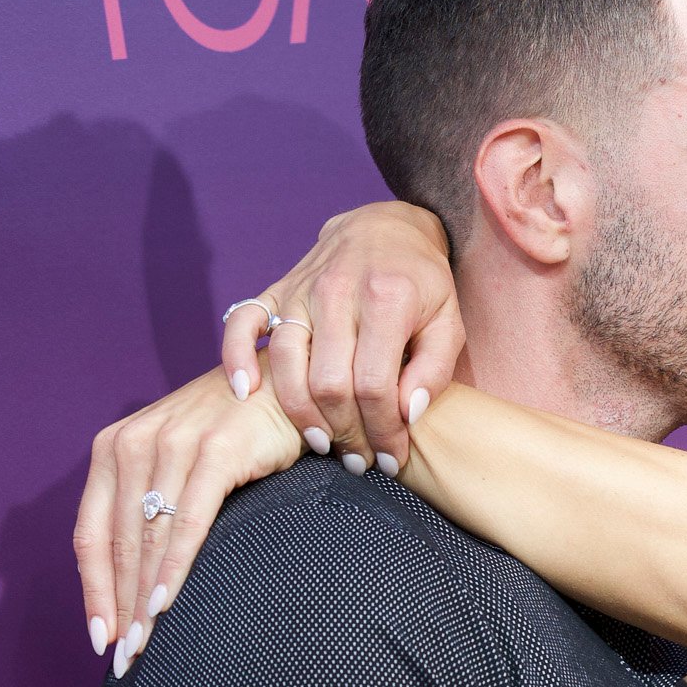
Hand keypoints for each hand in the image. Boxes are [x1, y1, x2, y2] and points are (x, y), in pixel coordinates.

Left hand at [74, 377, 302, 672]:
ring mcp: (173, 443)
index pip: (90, 533)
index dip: (93, 590)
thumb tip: (136, 582)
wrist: (286, 383)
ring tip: (146, 646)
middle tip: (126, 660)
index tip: (100, 638)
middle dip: (119, 607)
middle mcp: (133, 443)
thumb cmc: (234, 434)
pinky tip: (168, 604)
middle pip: (117, 543)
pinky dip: (174, 568)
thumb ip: (151, 505)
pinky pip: (187, 522)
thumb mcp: (177, 463)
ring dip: (144, 599)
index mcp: (113, 448)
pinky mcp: (214, 450)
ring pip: (148, 538)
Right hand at [223, 200, 462, 476]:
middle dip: (345, 433)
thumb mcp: (449, 321)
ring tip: (323, 444)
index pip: (375, 384)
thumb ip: (434, 370)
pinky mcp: (274, 290)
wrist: (386, 228)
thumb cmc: (422, 284)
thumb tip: (407, 416)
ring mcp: (300, 290)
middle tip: (359, 459)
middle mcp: (337, 292)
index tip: (390, 458)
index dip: (382, 431)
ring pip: (286, 364)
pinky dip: (236, 358)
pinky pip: (242, 323)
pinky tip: (245, 392)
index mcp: (387, 298)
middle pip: (329, 383)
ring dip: (301, 415)